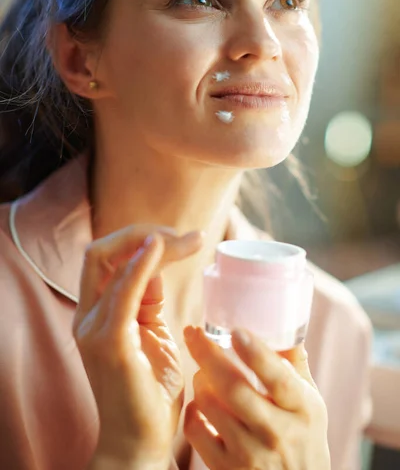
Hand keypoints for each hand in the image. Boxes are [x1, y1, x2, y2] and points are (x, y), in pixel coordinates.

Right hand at [73, 226, 202, 469]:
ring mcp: (94, 328)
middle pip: (102, 251)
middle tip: (184, 236)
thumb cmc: (150, 390)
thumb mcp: (151, 333)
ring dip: (153, 244)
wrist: (139, 442)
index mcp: (96, 312)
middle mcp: (88, 315)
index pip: (107, 257)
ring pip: (112, 262)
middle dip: (142, 234)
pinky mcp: (110, 342)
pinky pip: (123, 291)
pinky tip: (161, 248)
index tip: (179, 239)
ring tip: (187, 240)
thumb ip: (147, 299)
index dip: (140, 239)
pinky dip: (141, 264)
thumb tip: (157, 262)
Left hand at [184, 327, 329, 469]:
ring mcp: (251, 455)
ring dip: (200, 381)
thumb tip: (284, 321)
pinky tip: (199, 404)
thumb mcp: (311, 401)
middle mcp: (276, 432)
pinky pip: (196, 432)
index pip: (278, 378)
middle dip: (208, 355)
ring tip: (202, 371)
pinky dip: (192, 412)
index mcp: (301, 408)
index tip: (236, 330)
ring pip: (210, 406)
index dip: (256, 353)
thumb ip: (294, 363)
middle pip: (234, 389)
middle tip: (193, 333)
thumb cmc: (304, 436)